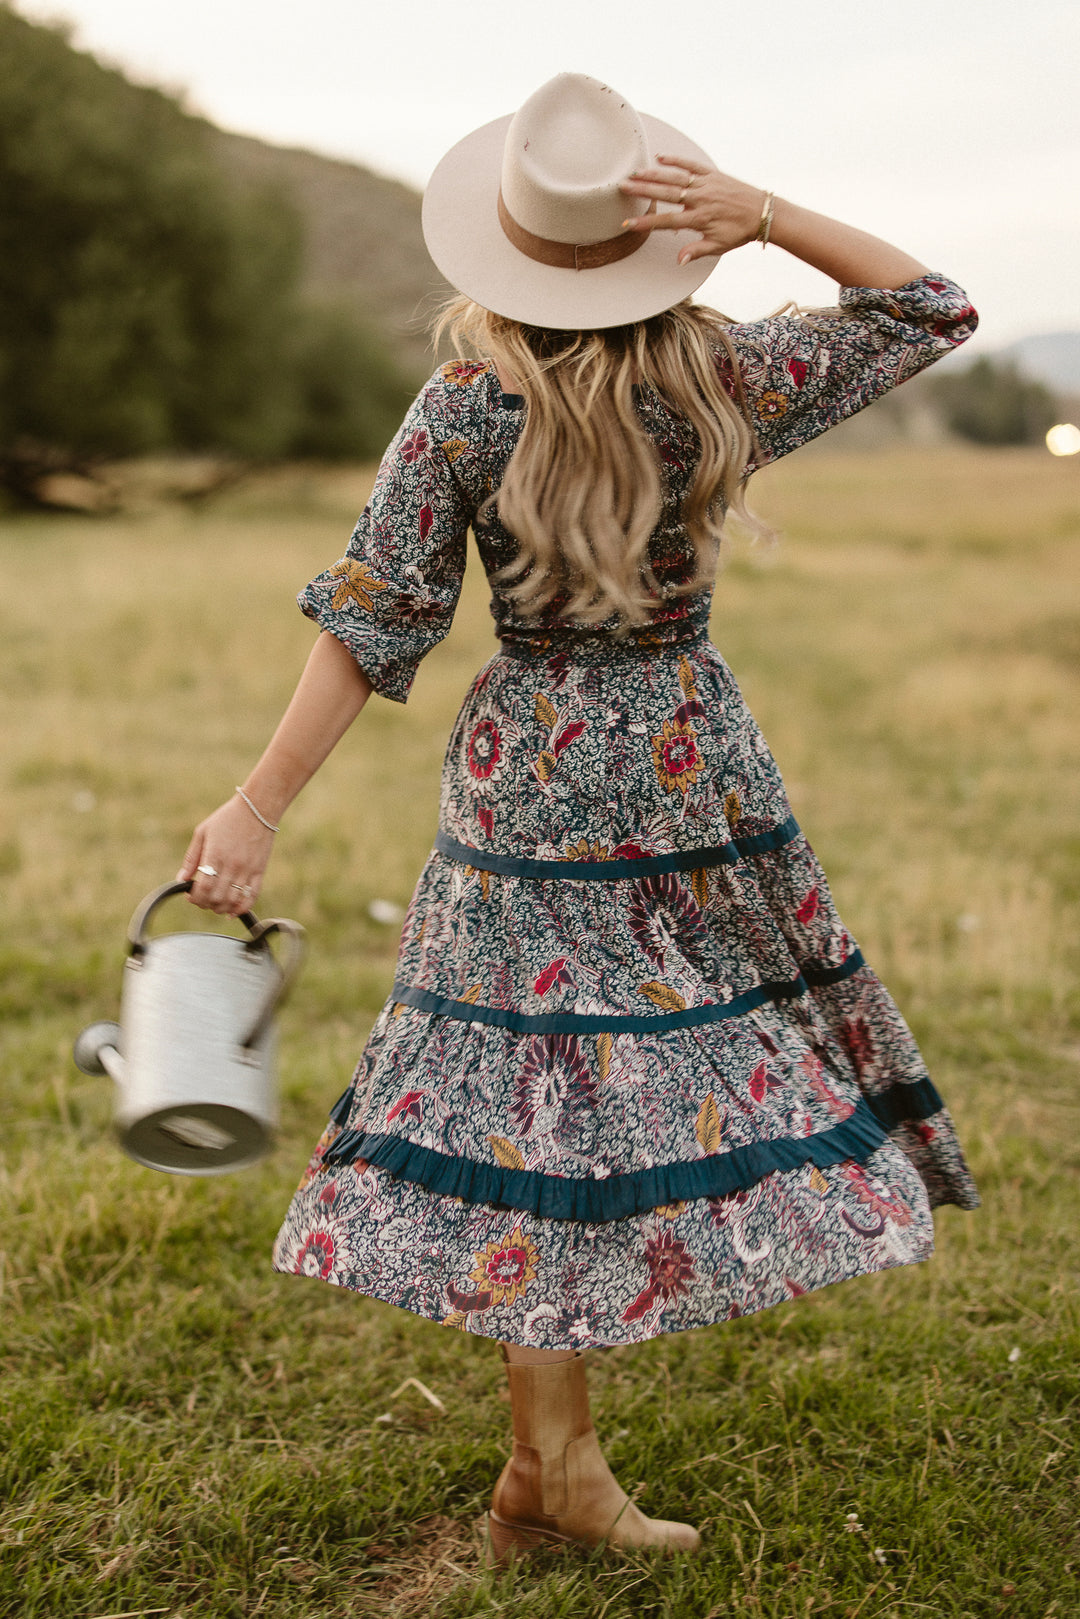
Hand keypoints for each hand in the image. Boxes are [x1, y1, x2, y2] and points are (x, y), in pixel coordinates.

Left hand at [178, 795, 275, 916]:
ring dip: (221, 908)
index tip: (191, 895)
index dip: (195, 897)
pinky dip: (241, 908)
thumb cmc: (227, 818)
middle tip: (201, 899)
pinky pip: (252, 896)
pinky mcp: (260, 871)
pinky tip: (233, 911)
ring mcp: (247, 869)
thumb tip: (181, 880)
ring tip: (215, 904)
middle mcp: (232, 865)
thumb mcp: (202, 832)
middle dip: (205, 904)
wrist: (258, 808)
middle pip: (216, 897)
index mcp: (215, 854)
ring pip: (233, 900)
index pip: (203, 887)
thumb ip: (191, 858)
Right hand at [620, 156, 766, 265]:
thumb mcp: (718, 246)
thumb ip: (696, 251)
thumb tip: (679, 260)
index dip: (646, 222)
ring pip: (675, 177)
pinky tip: (660, 158)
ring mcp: (705, 184)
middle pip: (666, 194)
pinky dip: (675, 160)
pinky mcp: (712, 174)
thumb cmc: (739, 232)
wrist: (762, 212)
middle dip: (643, 190)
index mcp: (699, 218)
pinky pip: (691, 165)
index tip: (628, 223)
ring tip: (635, 173)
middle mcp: (700, 198)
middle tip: (623, 186)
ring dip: (654, 174)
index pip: (666, 221)